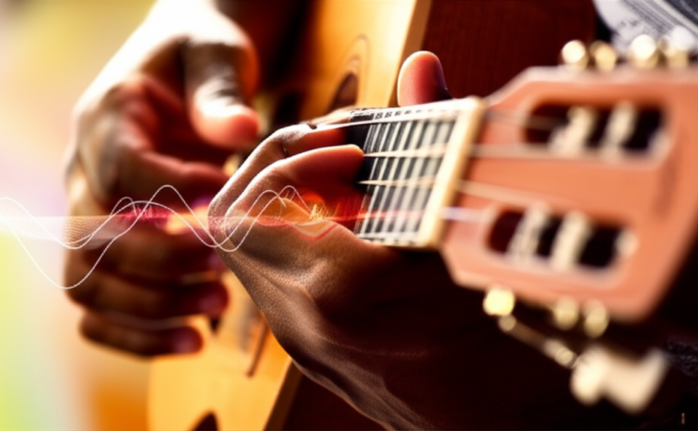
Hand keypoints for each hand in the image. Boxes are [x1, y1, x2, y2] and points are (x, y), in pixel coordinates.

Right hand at [63, 1, 262, 355]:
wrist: (177, 68)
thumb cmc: (198, 57)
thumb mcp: (214, 54)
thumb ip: (221, 92)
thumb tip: (241, 133)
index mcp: (106, 119)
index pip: (122, 171)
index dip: (174, 195)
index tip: (226, 198)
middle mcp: (82, 169)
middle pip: (93, 238)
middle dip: (162, 266)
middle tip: (226, 276)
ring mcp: (87, 210)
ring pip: (85, 282)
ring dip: (148, 308)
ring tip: (215, 309)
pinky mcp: (103, 241)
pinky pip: (96, 302)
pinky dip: (134, 333)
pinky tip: (190, 338)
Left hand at [209, 52, 638, 427]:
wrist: (476, 400)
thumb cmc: (479, 318)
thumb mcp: (457, 223)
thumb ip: (431, 140)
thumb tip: (420, 70)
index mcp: (340, 284)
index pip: (259, 203)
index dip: (293, 161)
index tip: (349, 153)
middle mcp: (302, 314)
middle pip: (233, 223)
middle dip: (275, 173)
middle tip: (331, 160)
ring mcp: (293, 334)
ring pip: (243, 252)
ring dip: (277, 205)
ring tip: (337, 192)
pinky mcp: (297, 343)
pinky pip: (263, 277)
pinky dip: (287, 238)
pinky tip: (336, 228)